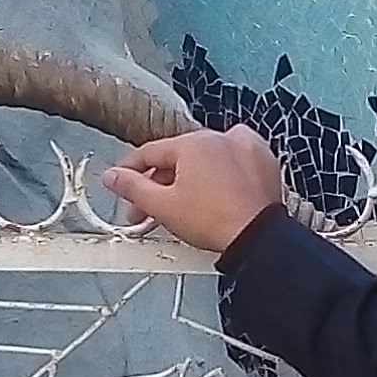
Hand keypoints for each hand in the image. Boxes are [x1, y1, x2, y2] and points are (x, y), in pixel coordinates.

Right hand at [104, 125, 291, 255]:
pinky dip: (220, 175)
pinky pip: (232, 163)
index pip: (150, 152)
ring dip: (188, 179)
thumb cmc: (216, 222)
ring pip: (205, 159)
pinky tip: (214, 194)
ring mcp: (246, 148)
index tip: (121, 181)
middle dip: (159, 184)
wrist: (259, 238)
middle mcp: (221, 138)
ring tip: (180, 206)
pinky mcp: (263, 162)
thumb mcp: (162, 206)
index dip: (130, 170)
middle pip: (178, 158)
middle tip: (148, 209)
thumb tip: (112, 176)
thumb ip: (132, 187)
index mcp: (194, 143)